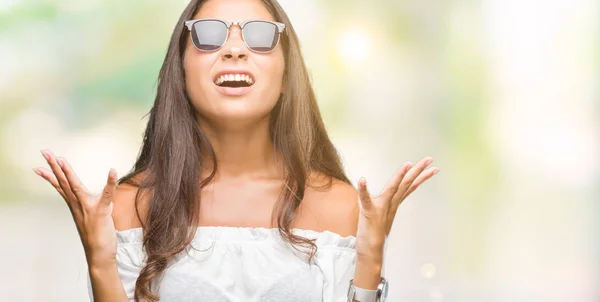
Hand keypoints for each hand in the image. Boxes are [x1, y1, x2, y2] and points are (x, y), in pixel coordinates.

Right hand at [34, 150, 118, 266]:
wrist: (100, 255)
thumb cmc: (98, 236)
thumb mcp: (96, 217)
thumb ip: (97, 205)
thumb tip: (103, 199)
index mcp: (76, 205)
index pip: (61, 187)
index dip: (51, 175)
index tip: (40, 164)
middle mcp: (78, 205)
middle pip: (63, 183)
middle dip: (54, 167)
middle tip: (45, 152)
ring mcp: (88, 208)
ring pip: (75, 187)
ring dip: (68, 173)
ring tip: (61, 159)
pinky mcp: (101, 212)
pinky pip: (106, 195)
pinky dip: (109, 183)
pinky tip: (112, 171)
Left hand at [355, 157, 438, 259]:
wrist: (370, 250)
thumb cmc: (374, 232)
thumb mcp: (382, 214)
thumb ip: (386, 204)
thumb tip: (390, 197)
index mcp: (393, 202)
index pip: (409, 186)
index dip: (419, 175)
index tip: (432, 166)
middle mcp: (390, 203)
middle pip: (406, 183)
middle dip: (418, 171)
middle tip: (430, 159)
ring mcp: (381, 207)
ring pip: (393, 188)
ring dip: (399, 175)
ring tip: (408, 163)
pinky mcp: (368, 212)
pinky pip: (366, 199)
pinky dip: (364, 189)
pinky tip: (362, 179)